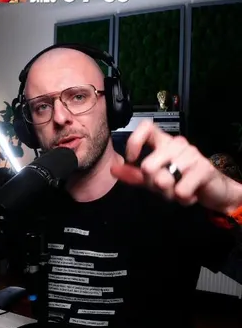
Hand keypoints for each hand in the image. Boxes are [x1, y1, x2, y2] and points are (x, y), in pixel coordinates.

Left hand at [113, 120, 241, 212]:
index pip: (146, 127)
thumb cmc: (181, 180)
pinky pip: (180, 191)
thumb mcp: (154, 177)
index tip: (132, 159)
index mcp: (164, 142)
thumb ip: (134, 174)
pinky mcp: (204, 169)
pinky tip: (189, 195)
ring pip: (163, 181)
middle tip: (163, 188)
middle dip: (151, 184)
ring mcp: (191, 155)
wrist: (214, 190)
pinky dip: (182, 199)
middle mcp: (177, 144)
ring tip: (178, 191)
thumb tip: (113, 169)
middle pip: (147, 166)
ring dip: (168, 194)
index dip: (134, 142)